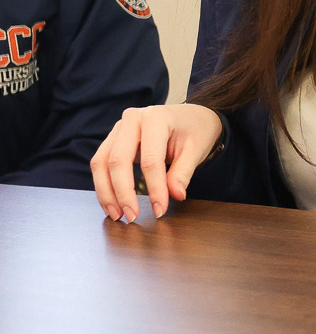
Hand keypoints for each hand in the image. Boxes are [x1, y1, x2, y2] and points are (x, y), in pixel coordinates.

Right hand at [90, 103, 223, 221]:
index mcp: (156, 118)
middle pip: (117, 161)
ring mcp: (118, 128)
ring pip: (101, 163)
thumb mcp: (196, 150)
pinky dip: (104, 185)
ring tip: (117, 215)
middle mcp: (131, 119)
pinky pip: (101, 163)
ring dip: (106, 192)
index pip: (151, 160)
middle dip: (123, 193)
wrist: (190, 116)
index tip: (159, 210)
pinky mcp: (112, 139)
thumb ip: (183, 172)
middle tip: (132, 216)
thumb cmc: (195, 130)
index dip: (154, 188)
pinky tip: (112, 203)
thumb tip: (175, 195)